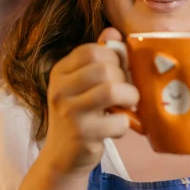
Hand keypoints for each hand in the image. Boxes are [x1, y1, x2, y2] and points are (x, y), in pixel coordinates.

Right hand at [41, 28, 138, 176]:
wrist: (62, 157)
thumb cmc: (79, 116)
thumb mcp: (81, 85)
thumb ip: (98, 58)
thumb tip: (113, 32)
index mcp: (60, 72)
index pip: (92, 49)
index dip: (114, 57)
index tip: (119, 72)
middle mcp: (60, 89)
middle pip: (104, 69)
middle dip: (124, 79)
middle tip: (126, 92)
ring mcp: (69, 112)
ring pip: (112, 90)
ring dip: (129, 98)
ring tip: (128, 106)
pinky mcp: (82, 134)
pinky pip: (118, 121)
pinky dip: (124, 125)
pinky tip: (116, 128)